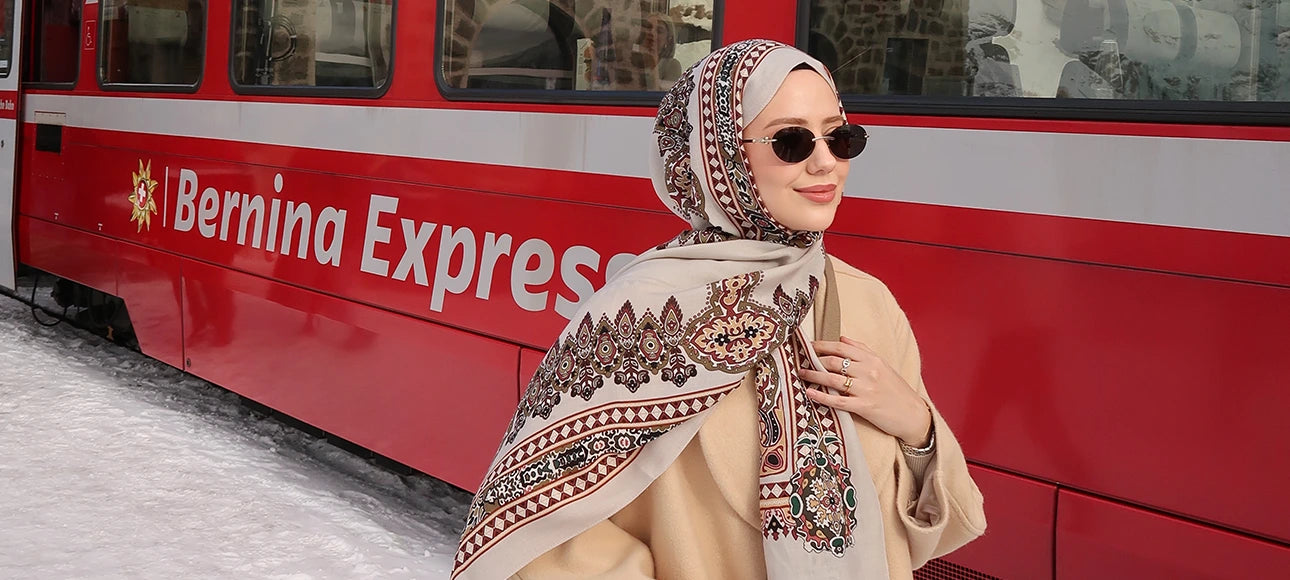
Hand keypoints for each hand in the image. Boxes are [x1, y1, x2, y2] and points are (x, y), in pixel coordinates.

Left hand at [799, 336, 931, 446]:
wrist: (913, 414)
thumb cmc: (896, 390)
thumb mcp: (882, 364)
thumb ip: (862, 350)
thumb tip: (841, 338)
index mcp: (872, 359)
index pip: (841, 347)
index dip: (821, 345)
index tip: (807, 345)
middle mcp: (869, 371)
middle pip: (834, 361)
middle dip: (813, 359)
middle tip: (799, 359)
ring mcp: (866, 389)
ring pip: (833, 379)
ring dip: (813, 375)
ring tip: (801, 374)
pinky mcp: (864, 407)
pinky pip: (838, 400)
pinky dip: (821, 396)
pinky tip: (809, 393)